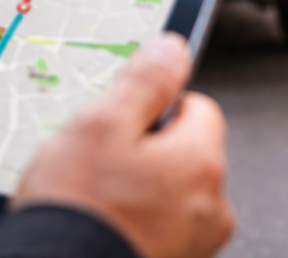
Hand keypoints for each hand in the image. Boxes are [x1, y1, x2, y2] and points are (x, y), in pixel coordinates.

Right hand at [12, 33, 233, 257]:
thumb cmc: (75, 215)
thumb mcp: (100, 126)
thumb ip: (144, 82)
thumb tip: (173, 50)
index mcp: (201, 162)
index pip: (197, 107)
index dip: (153, 109)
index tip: (121, 123)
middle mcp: (211, 207)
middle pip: (183, 154)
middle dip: (145, 155)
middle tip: (100, 168)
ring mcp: (193, 245)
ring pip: (169, 195)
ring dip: (139, 193)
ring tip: (95, 204)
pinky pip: (157, 229)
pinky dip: (134, 226)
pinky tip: (101, 228)